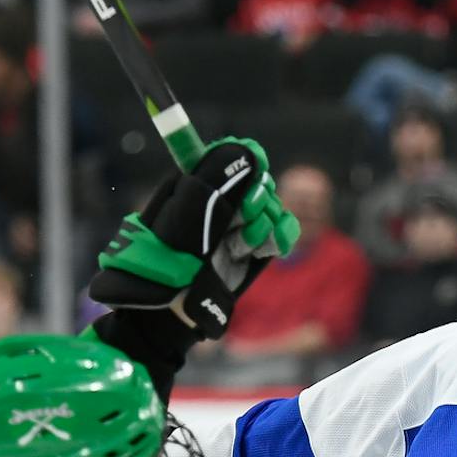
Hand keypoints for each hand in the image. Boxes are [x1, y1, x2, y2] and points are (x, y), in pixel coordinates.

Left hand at [89, 137, 299, 339]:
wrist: (174, 304)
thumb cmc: (172, 255)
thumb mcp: (190, 207)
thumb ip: (219, 175)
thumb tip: (251, 152)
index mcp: (201, 184)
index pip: (240, 157)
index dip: (249, 164)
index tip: (250, 175)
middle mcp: (223, 202)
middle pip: (262, 182)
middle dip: (255, 203)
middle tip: (236, 222)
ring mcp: (241, 226)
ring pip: (274, 208)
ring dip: (260, 227)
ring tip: (238, 247)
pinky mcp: (255, 250)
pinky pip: (284, 230)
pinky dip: (278, 238)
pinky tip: (260, 250)